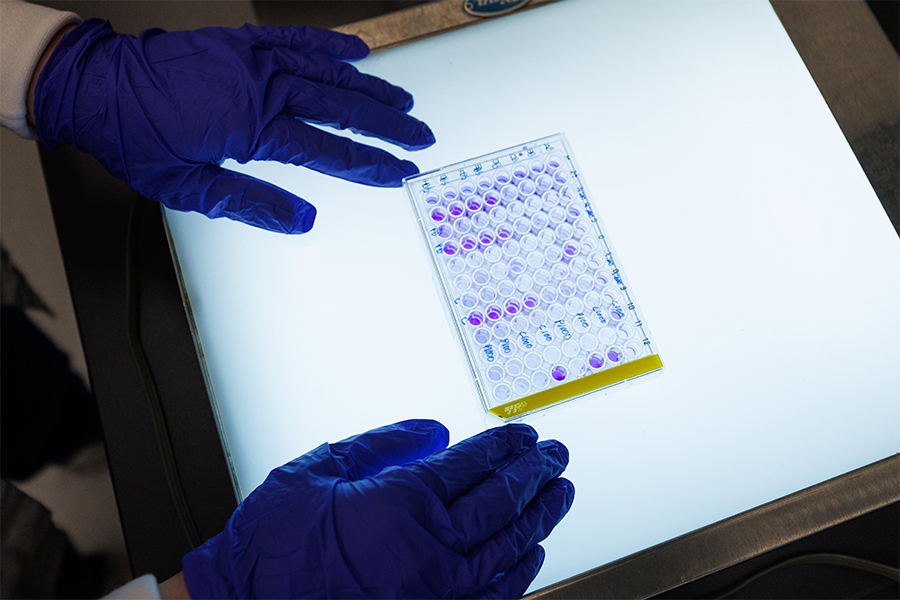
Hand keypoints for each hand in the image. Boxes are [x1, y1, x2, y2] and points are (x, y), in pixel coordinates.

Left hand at [33, 20, 434, 233]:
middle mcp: (260, 88)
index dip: (369, 163)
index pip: (327, 151)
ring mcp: (252, 59)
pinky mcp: (239, 41)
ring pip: (326, 72)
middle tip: (419, 136)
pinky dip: (327, 44)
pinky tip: (355, 51)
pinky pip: (293, 38)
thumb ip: (250, 202)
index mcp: (251, 128)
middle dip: (385, 125)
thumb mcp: (187, 186)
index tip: (399, 170)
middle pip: (339, 109)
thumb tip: (301, 220)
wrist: (94, 86)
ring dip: (369, 88)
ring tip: (402, 100)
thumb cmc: (136, 138)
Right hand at [182, 420, 573, 598]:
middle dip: (536, 474)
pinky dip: (521, 570)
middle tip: (557, 457)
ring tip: (559, 494)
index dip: (505, 446)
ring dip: (541, 517)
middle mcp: (430, 547)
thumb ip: (382, 444)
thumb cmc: (274, 544)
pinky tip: (532, 551)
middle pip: (502, 501)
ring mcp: (437, 591)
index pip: (473, 464)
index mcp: (401, 502)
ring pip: (509, 547)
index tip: (524, 435)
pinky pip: (495, 595)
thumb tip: (433, 430)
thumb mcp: (319, 470)